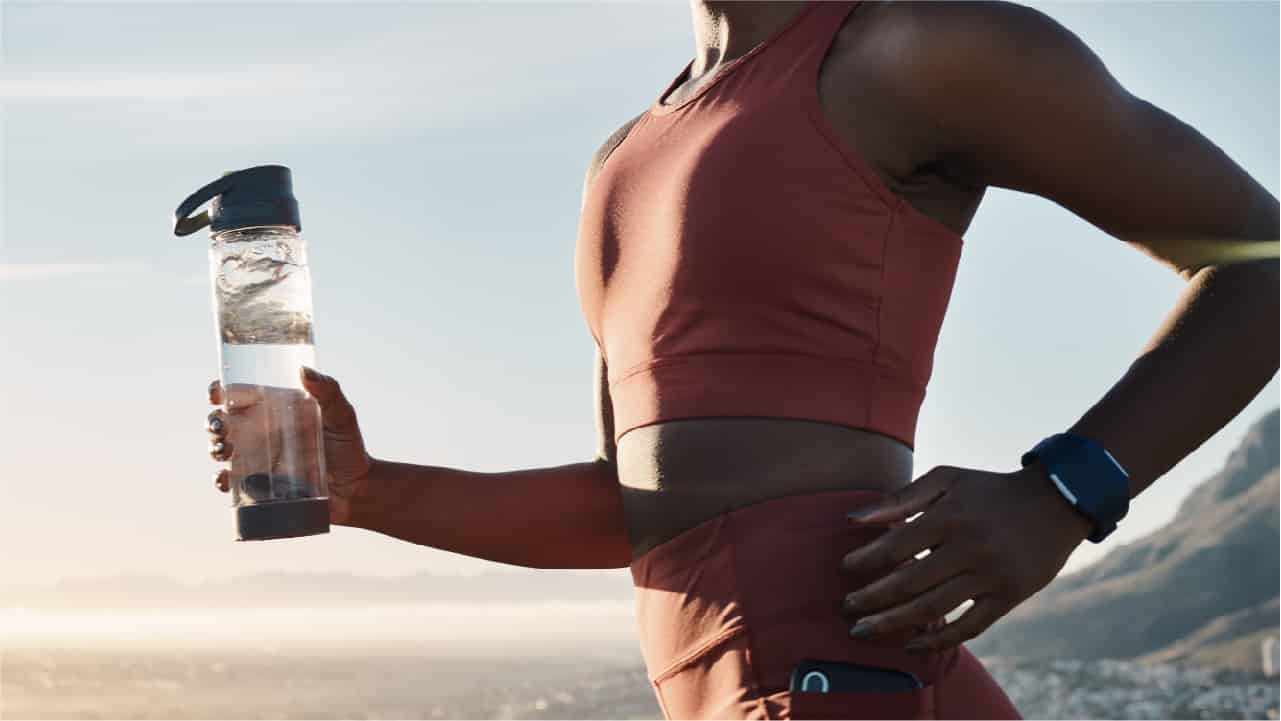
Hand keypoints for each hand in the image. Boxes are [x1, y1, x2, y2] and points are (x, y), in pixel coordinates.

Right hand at [206, 367, 374, 524]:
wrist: (354, 489)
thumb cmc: (349, 447)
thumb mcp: (341, 416)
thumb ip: (329, 392)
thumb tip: (304, 371)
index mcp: (275, 410)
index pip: (239, 395)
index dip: (220, 392)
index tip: (216, 395)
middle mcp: (260, 432)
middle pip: (223, 422)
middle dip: (213, 422)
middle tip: (220, 428)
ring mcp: (257, 458)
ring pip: (221, 449)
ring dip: (214, 448)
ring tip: (225, 451)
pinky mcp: (257, 484)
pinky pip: (229, 482)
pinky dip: (221, 480)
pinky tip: (226, 480)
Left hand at [839, 464, 1091, 652]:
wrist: (1055, 502)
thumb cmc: (989, 489)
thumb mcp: (947, 479)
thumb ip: (901, 498)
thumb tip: (853, 520)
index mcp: (949, 517)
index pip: (896, 545)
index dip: (866, 561)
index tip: (846, 569)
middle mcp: (968, 549)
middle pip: (909, 583)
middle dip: (871, 599)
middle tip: (846, 608)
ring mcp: (990, 576)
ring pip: (933, 609)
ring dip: (893, 624)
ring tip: (864, 630)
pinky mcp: (1008, 597)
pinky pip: (969, 627)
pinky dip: (939, 640)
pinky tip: (911, 644)